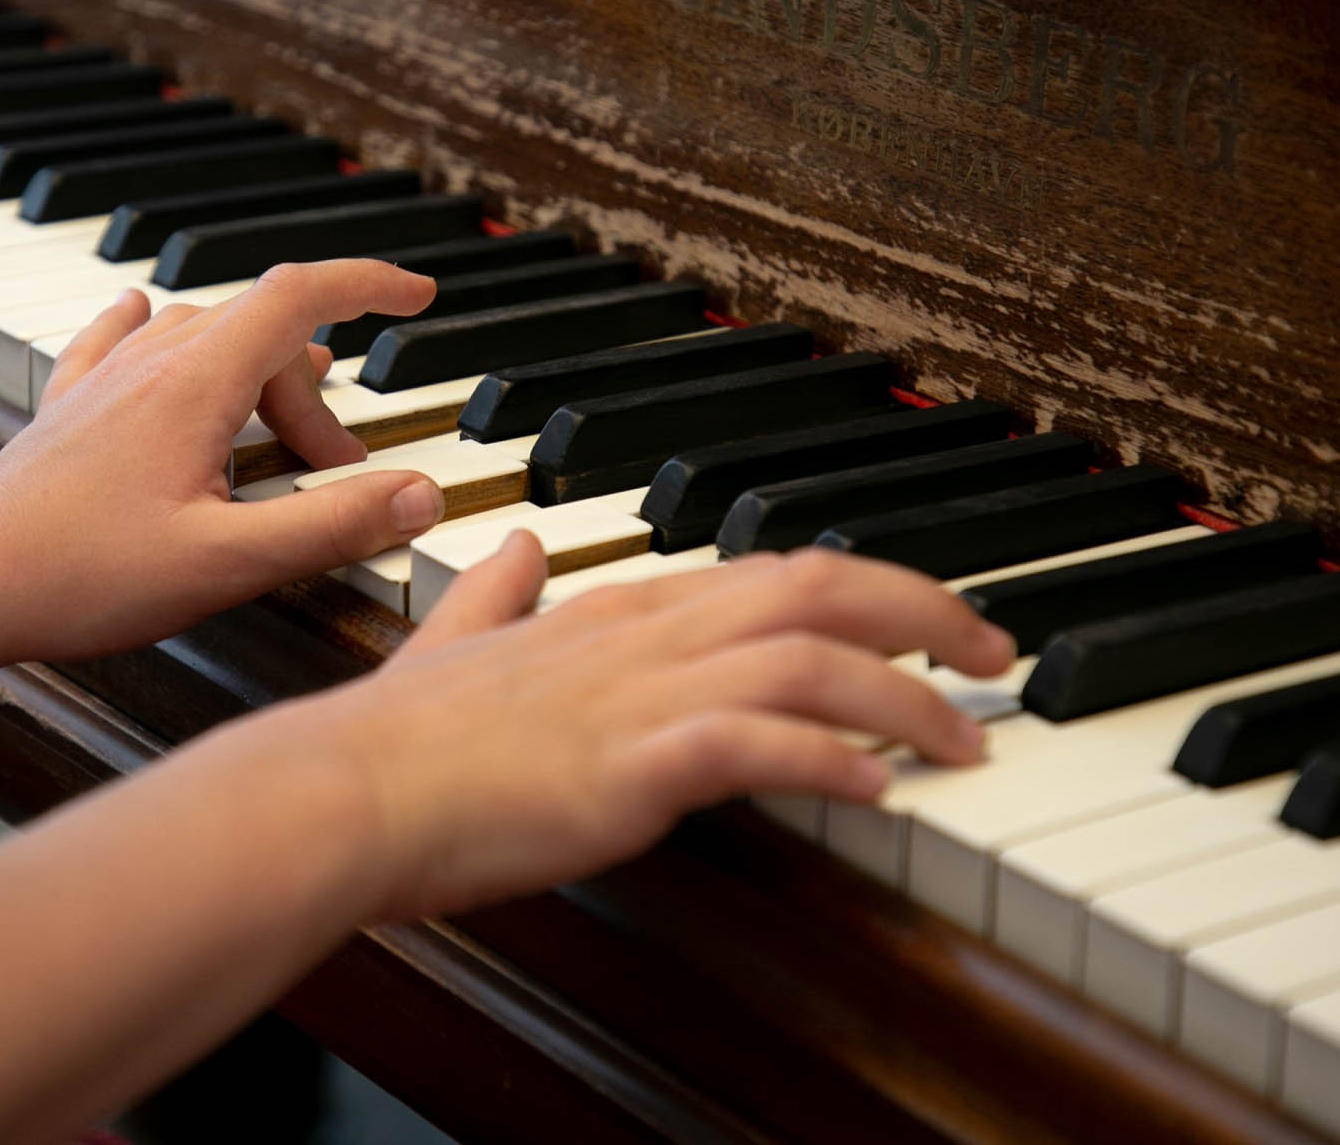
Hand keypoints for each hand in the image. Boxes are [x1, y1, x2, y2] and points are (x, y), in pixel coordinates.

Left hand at [0, 260, 446, 668]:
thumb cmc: (83, 577)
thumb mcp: (226, 563)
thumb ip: (330, 526)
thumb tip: (418, 495)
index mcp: (194, 386)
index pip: (298, 295)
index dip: (367, 285)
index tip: (418, 294)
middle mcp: (149, 365)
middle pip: (263, 335)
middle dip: (318, 397)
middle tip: (338, 478)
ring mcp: (105, 381)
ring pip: (203, 335)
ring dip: (258, 374)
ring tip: (281, 432)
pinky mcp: (70, 407)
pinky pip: (122, 339)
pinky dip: (158, 328)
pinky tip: (137, 308)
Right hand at [250, 537, 1015, 921]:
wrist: (345, 792)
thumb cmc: (398, 740)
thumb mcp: (452, 643)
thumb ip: (495, 594)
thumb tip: (514, 547)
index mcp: (614, 611)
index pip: (767, 572)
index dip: (863, 589)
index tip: (922, 620)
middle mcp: (643, 637)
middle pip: (817, 586)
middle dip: (925, 611)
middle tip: (994, 655)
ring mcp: (640, 695)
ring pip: (811, 660)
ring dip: (908, 699)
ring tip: (966, 744)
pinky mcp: (631, 764)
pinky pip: (761, 745)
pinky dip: (835, 761)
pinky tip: (879, 790)